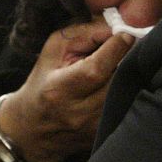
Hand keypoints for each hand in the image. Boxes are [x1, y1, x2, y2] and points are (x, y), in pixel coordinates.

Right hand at [0, 20, 133, 161]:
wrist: (32, 128)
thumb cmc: (43, 82)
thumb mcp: (53, 50)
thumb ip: (83, 34)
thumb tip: (116, 27)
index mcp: (59, 90)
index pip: (96, 70)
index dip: (116, 49)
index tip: (125, 35)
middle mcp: (78, 113)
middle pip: (118, 82)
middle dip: (128, 59)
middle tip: (128, 48)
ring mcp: (93, 128)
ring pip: (127, 94)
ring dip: (129, 75)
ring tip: (120, 66)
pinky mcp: (104, 134)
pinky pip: (127, 107)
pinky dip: (128, 90)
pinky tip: (119, 83)